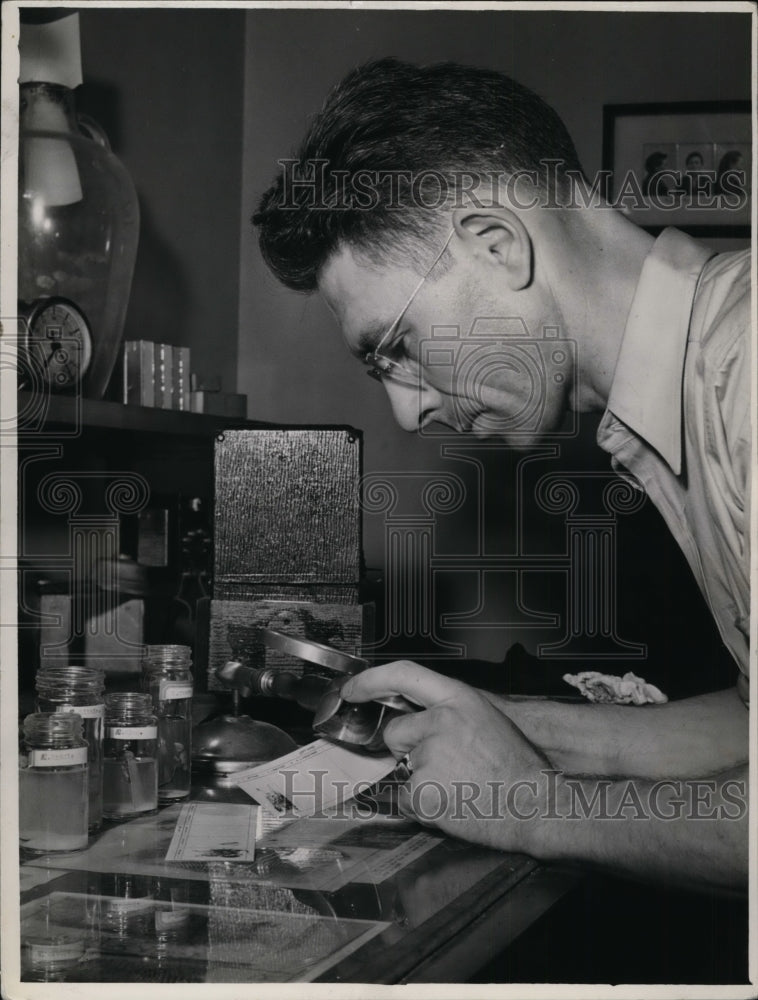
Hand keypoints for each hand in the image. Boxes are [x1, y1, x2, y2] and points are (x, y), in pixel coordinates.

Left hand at [341, 661, 552, 854]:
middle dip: (407, 749)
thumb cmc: (516, 766)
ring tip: (456, 784)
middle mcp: (442, 722)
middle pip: (395, 732)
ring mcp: (430, 755)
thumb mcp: (486, 719)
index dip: (371, 680)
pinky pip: (406, 798)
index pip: (404, 675)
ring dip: (419, 779)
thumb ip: (449, 712)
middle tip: (443, 764)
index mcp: (459, 699)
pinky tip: (451, 802)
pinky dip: (422, 805)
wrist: (535, 805)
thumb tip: (418, 714)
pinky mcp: (423, 789)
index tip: (353, 689)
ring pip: (402, 768)